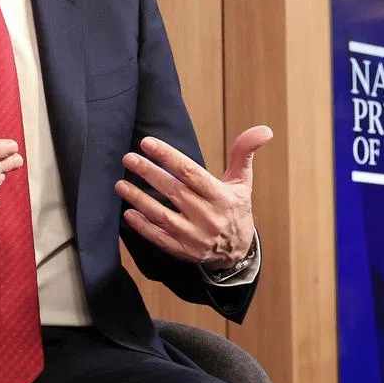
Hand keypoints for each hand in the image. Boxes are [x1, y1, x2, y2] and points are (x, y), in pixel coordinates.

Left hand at [115, 126, 272, 268]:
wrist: (239, 253)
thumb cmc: (235, 208)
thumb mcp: (242, 182)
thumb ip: (244, 153)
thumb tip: (263, 129)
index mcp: (221, 196)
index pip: (190, 172)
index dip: (167, 156)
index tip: (146, 143)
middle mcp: (209, 217)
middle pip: (173, 191)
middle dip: (148, 173)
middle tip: (127, 158)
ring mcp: (196, 237)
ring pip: (162, 216)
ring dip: (139, 200)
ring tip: (120, 184)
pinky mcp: (185, 252)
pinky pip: (160, 239)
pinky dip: (143, 227)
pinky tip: (128, 213)